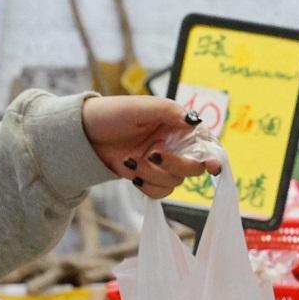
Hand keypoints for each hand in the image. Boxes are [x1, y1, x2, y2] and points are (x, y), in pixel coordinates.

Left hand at [82, 95, 222, 198]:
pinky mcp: (149, 178)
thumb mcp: (141, 107)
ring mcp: (162, 163)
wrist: (85, 134)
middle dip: (176, 164)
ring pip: (175, 182)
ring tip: (132, 160)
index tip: (213, 167)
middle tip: (154, 153)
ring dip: (154, 174)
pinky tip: (132, 173)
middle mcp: (174, 145)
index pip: (205, 142)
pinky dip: (147, 186)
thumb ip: (169, 111)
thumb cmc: (112, 114)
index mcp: (177, 125)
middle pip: (194, 167)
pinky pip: (160, 193)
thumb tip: (194, 120)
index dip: (213, 156)